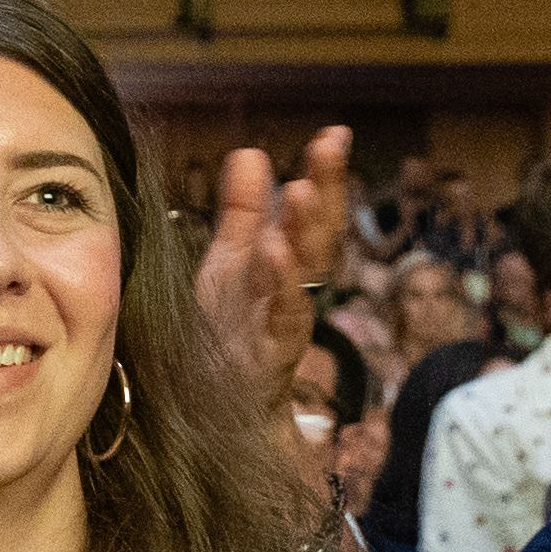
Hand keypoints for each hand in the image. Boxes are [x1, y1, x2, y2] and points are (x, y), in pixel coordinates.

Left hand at [188, 127, 353, 403]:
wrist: (216, 416)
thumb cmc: (226, 337)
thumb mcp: (228, 266)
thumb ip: (242, 213)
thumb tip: (251, 151)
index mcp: (284, 268)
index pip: (311, 217)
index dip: (325, 177)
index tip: (334, 135)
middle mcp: (292, 294)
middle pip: (317, 239)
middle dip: (325, 193)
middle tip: (328, 149)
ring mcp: (283, 326)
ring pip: (304, 277)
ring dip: (304, 233)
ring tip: (300, 191)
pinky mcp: (268, 357)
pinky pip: (281, 317)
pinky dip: (281, 282)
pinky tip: (273, 249)